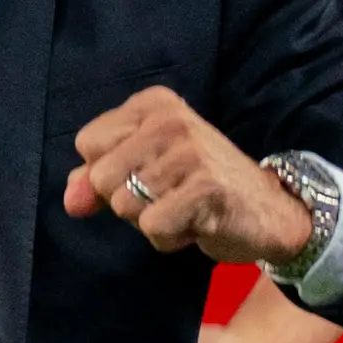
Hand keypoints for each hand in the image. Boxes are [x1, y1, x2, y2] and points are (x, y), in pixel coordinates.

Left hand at [62, 87, 312, 263]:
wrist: (271, 210)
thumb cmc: (199, 187)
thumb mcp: (145, 170)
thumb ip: (97, 180)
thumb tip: (71, 201)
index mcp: (152, 104)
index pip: (88, 144)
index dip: (109, 173)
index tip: (149, 173)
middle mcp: (170, 119)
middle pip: (102, 178)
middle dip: (129, 201)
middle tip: (171, 195)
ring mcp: (190, 152)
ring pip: (125, 207)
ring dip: (152, 221)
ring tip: (185, 208)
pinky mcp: (206, 189)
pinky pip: (153, 228)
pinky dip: (170, 239)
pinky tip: (197, 224)